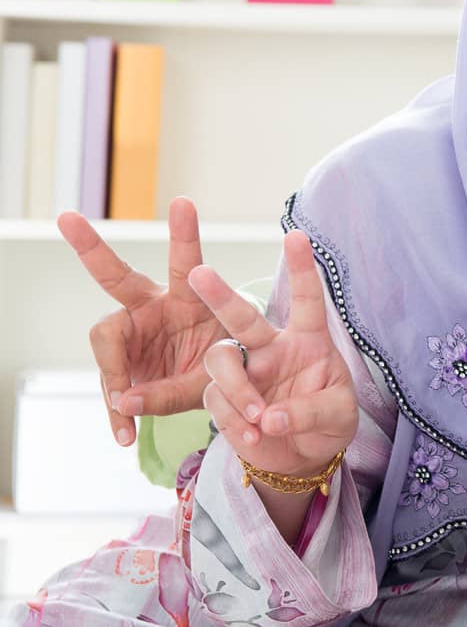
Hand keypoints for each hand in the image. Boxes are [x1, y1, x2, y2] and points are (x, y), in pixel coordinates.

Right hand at [61, 197, 226, 445]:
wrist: (229, 400)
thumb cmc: (232, 375)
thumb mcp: (217, 383)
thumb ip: (177, 389)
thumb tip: (123, 401)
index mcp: (193, 297)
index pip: (187, 262)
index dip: (184, 233)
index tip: (184, 202)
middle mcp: (157, 307)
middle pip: (117, 277)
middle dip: (91, 247)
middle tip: (66, 218)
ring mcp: (134, 333)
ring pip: (105, 342)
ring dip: (114, 377)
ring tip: (126, 414)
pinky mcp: (124, 360)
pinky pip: (114, 385)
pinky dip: (118, 411)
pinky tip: (124, 434)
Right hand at [187, 232, 356, 477]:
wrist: (304, 454)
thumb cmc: (329, 421)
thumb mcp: (337, 415)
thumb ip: (309, 411)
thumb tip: (269, 418)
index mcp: (308, 338)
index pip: (307, 299)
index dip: (302, 269)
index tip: (296, 235)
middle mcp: (271, 347)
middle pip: (242, 317)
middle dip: (220, 294)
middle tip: (197, 272)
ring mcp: (245, 371)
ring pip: (221, 362)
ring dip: (237, 389)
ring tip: (259, 417)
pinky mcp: (224, 399)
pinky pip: (217, 402)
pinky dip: (233, 420)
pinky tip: (254, 437)